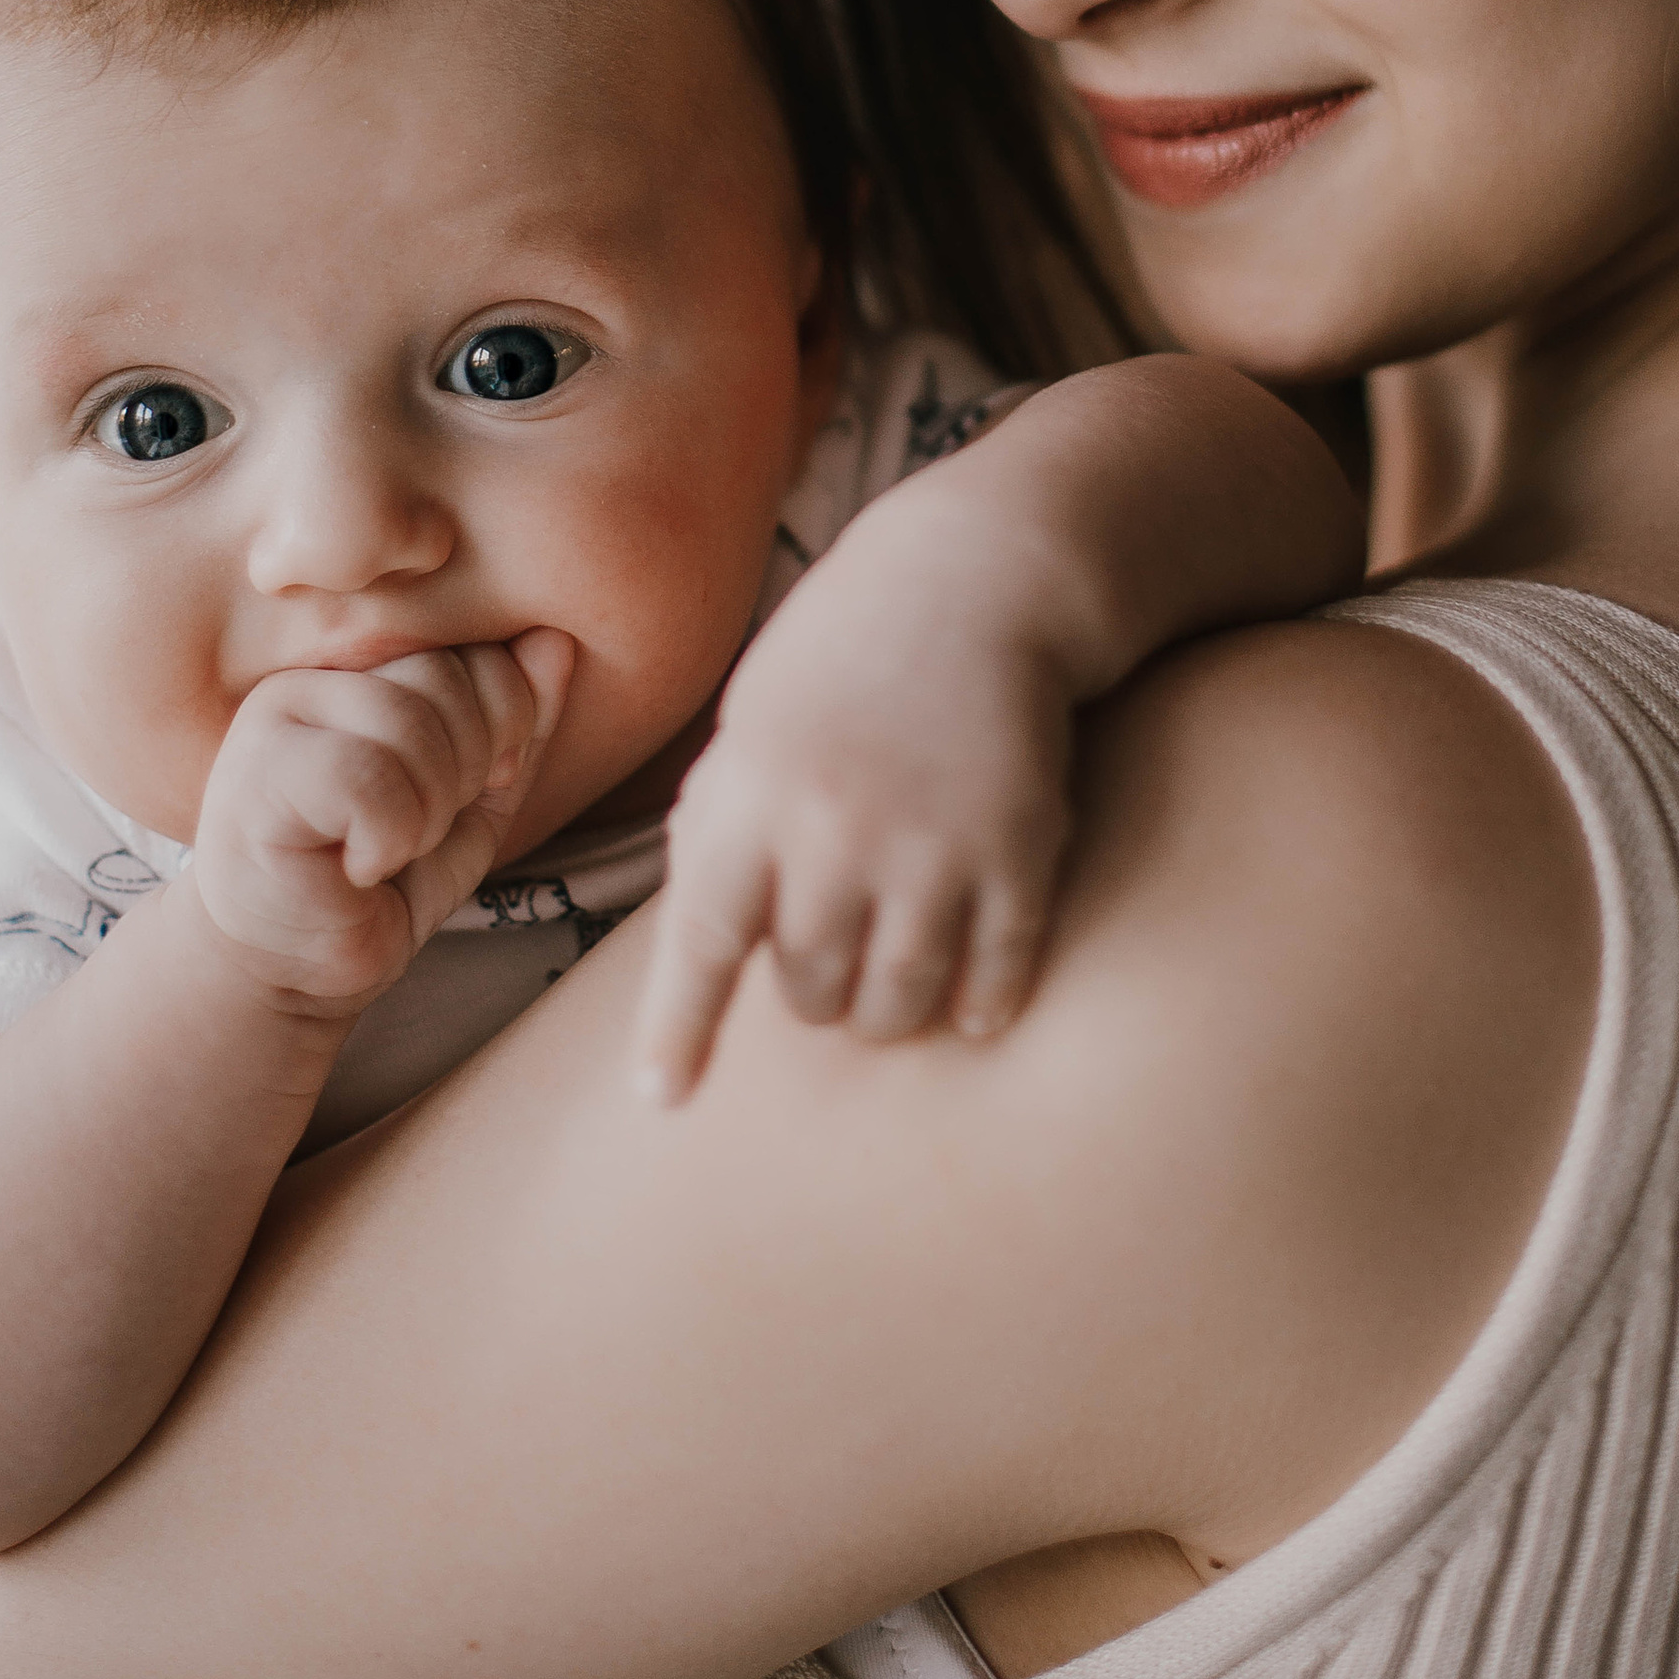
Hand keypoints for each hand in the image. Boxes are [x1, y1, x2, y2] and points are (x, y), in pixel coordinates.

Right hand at [192, 630, 573, 1013]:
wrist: (293, 975)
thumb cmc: (380, 885)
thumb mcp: (475, 797)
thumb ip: (517, 720)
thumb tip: (555, 639)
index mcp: (361, 667)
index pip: (472, 646)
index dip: (506, 722)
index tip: (474, 790)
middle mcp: (309, 677)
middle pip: (443, 678)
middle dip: (467, 772)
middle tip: (419, 833)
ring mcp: (273, 722)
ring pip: (407, 725)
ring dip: (425, 814)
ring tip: (385, 851)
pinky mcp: (257, 780)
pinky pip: (367, 779)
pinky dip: (388, 840)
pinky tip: (354, 871)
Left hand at [631, 478, 1073, 1103]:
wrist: (974, 579)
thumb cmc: (843, 658)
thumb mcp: (751, 726)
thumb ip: (721, 831)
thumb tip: (706, 946)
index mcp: (750, 794)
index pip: (703, 938)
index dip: (678, 1026)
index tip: (660, 1098)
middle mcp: (833, 829)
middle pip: (809, 989)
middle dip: (815, 995)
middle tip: (831, 962)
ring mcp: (930, 845)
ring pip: (897, 1004)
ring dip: (890, 1016)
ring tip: (891, 993)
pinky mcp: (1017, 852)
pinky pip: (994, 978)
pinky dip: (980, 1007)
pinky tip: (974, 1005)